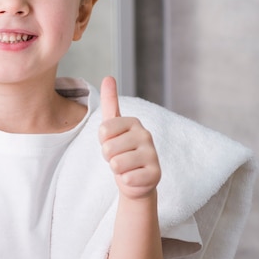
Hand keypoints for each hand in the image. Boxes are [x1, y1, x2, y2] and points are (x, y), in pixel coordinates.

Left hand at [98, 76, 160, 199]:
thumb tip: (108, 77)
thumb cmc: (121, 152)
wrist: (136, 180)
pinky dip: (125, 181)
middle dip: (108, 157)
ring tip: (126, 167)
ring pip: (116, 163)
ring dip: (117, 170)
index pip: (103, 130)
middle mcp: (146, 135)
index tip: (112, 143)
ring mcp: (152, 154)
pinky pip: (127, 178)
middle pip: (108, 148)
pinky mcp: (155, 174)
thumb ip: (110, 103)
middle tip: (119, 158)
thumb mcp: (112, 127)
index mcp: (133, 122)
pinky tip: (133, 177)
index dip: (102, 142)